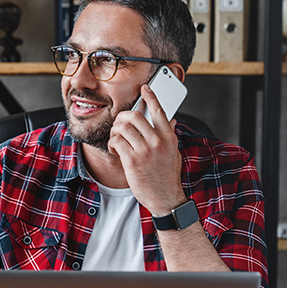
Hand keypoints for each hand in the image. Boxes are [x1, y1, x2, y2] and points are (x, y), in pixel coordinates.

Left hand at [107, 84, 186, 215]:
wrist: (166, 199)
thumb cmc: (168, 176)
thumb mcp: (174, 153)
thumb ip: (170, 136)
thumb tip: (171, 120)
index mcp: (169, 138)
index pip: (159, 110)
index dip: (150, 96)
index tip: (144, 88)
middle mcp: (158, 141)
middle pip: (135, 116)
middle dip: (123, 116)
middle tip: (120, 122)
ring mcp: (145, 151)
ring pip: (123, 128)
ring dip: (115, 130)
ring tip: (116, 138)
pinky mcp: (133, 161)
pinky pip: (117, 142)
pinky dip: (112, 143)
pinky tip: (115, 148)